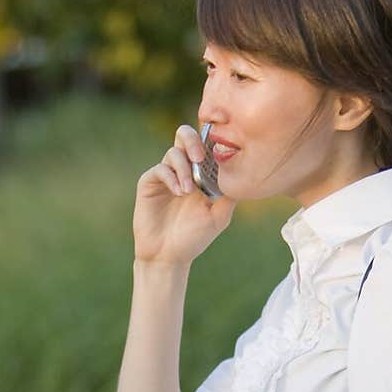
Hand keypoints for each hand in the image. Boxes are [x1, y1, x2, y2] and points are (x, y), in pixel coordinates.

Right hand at [132, 123, 235, 265]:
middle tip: (200, 158)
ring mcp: (166, 175)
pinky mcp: (149, 182)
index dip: (211, 140)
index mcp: (201, 174)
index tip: (219, 148)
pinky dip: (171, 177)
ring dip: (184, 169)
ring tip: (188, 191)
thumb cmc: (194, 237)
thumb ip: (229, 195)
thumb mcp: (219, 216)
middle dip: (193, 140)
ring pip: (173, 152)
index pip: (205, 145)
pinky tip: (179, 193)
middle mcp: (183, 169)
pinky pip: (159, 169)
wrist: (169, 255)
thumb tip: (241, 173)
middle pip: (184, 135)